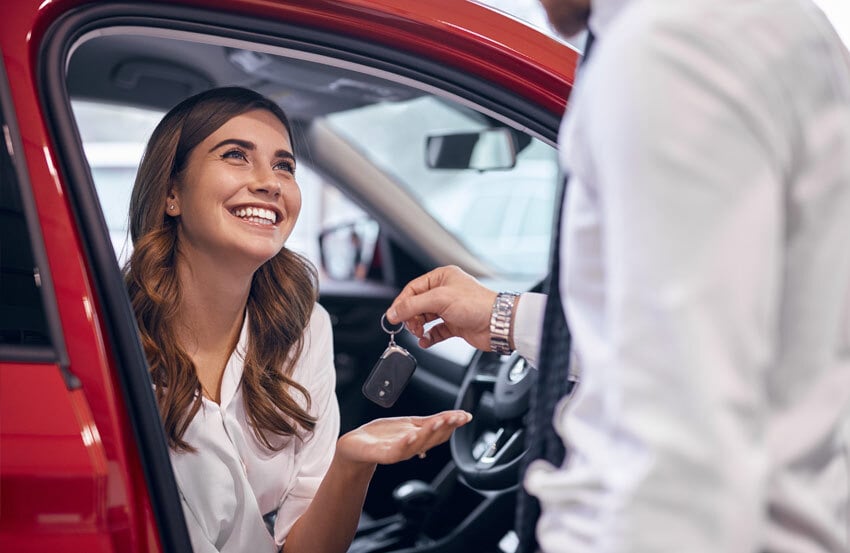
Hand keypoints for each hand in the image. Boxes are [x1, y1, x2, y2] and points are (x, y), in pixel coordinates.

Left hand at [336, 410, 471, 464]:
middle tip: (457, 416)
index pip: (441, 432)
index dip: (454, 424)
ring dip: (431, 432)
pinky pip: (398, 449)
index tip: (465, 416)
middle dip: (446, 426)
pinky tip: (413, 434)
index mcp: (419, 440)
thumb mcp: (410, 425)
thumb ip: (429, 423)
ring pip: (419, 443)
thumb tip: (452, 416)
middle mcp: (412, 448)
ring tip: (440, 421)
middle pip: (433, 438)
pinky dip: (407, 442)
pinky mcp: (383, 454)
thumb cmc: (382, 436)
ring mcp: (398, 452)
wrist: (356, 447)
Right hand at [386, 265, 495, 349]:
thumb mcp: (439, 300)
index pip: (413, 289)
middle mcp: (446, 291)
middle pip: (417, 304)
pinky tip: (425, 341)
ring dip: (418, 327)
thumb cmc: (477, 304)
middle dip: (411, 316)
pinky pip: (435, 331)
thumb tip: (393, 312)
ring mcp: (450, 309)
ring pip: (425, 318)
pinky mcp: (455, 324)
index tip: (392, 316)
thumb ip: (413, 306)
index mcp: (442, 277)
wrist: (498, 323)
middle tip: (408, 326)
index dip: (401, 303)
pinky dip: (429, 337)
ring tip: (418, 332)